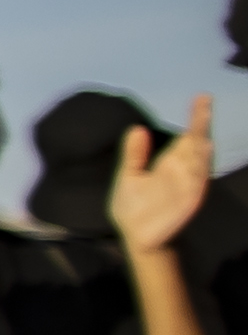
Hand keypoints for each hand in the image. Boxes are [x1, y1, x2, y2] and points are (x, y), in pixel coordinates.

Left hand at [110, 97, 216, 257]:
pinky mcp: (187, 202)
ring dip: (202, 146)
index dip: (195, 118)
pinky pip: (196, 185)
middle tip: (205, 103)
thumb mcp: (129, 176)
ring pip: (198, 162)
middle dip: (201, 125)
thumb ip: (134, 154)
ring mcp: (187, 187)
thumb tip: (137, 128)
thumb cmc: (134, 208)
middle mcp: (182, 172)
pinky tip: (202, 156)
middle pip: (195, 144)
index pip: (185, 136)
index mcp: (169, 163)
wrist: (136, 237)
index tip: (202, 98)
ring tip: (202, 126)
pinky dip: (199, 171)